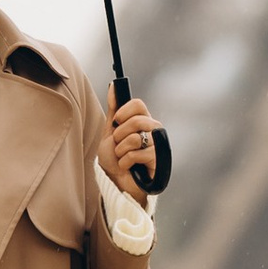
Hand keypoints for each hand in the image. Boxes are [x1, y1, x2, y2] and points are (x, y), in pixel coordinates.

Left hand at [98, 85, 159, 203]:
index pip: (139, 104)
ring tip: (122, 157)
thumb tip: (113, 86)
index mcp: (142, 121)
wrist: (115, 182)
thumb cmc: (114, 158)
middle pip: (138, 120)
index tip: (116, 122)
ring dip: (121, 150)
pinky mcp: (158, 161)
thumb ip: (114, 110)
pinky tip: (128, 167)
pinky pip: (137, 154)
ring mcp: (157, 145)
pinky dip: (126, 162)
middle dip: (120, 134)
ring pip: (136, 138)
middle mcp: (153, 130)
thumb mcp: (110, 132)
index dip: (124, 112)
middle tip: (118, 144)